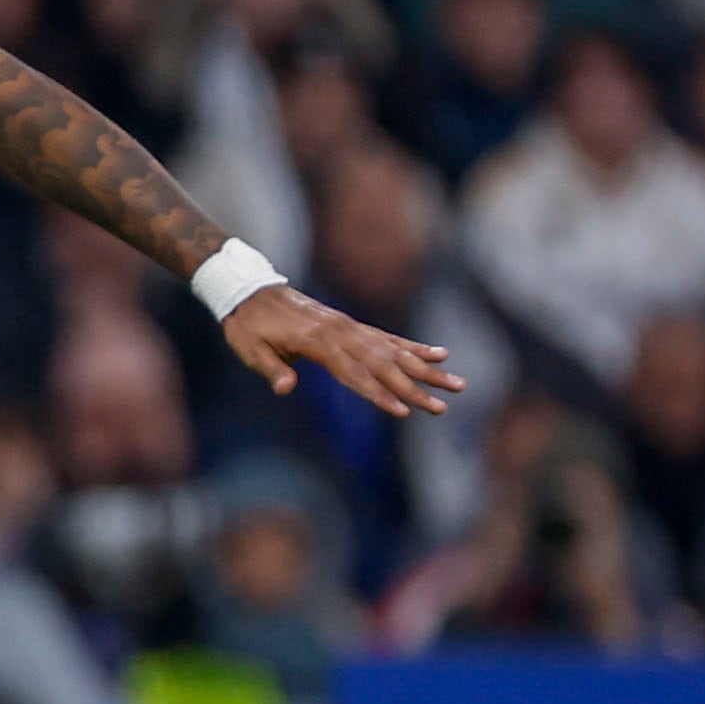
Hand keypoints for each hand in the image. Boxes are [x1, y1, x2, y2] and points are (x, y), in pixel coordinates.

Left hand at [221, 285, 462, 415]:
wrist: (250, 292)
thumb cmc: (247, 326)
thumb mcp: (250, 349)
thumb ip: (271, 368)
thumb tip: (286, 388)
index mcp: (318, 341)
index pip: (354, 374)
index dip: (378, 394)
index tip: (403, 411)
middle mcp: (341, 332)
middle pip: (385, 366)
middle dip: (415, 389)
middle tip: (443, 407)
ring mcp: (350, 327)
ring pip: (395, 352)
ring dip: (427, 369)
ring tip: (457, 384)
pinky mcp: (351, 325)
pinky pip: (388, 338)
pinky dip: (414, 346)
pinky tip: (439, 353)